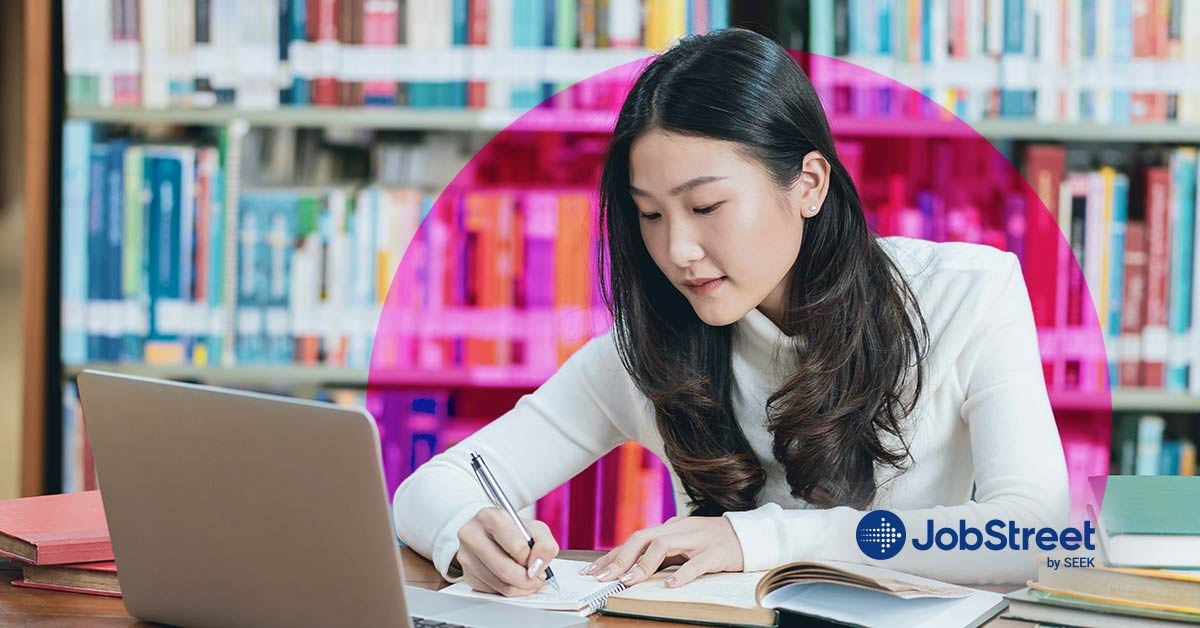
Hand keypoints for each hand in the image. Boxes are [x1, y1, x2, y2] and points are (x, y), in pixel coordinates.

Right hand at [454, 507, 559, 596]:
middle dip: (528, 579)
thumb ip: (545, 545)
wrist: (491, 531)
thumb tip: (538, 566)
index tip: (536, 560)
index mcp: (489, 517)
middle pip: (505, 571)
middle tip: (537, 577)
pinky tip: (513, 579)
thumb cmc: (513, 530)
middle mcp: (472, 535)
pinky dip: (508, 590)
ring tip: (527, 578)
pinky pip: (493, 592)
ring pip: (500, 585)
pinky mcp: (466, 574)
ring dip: (521, 588)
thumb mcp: (535, 529)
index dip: (532, 558)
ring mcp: (466, 556)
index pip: (517, 547)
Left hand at [581, 515, 743, 587]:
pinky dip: (682, 575)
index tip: (593, 571)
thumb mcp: (683, 544)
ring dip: (643, 564)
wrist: (748, 535)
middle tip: (603, 578)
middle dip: (620, 558)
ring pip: (664, 546)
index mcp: (669, 528)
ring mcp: (697, 540)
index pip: (634, 539)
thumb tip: (631, 568)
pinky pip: (696, 564)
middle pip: (642, 538)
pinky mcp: (715, 553)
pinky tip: (670, 586)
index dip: (612, 555)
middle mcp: (679, 530)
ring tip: (629, 581)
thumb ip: (661, 553)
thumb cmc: (712, 542)